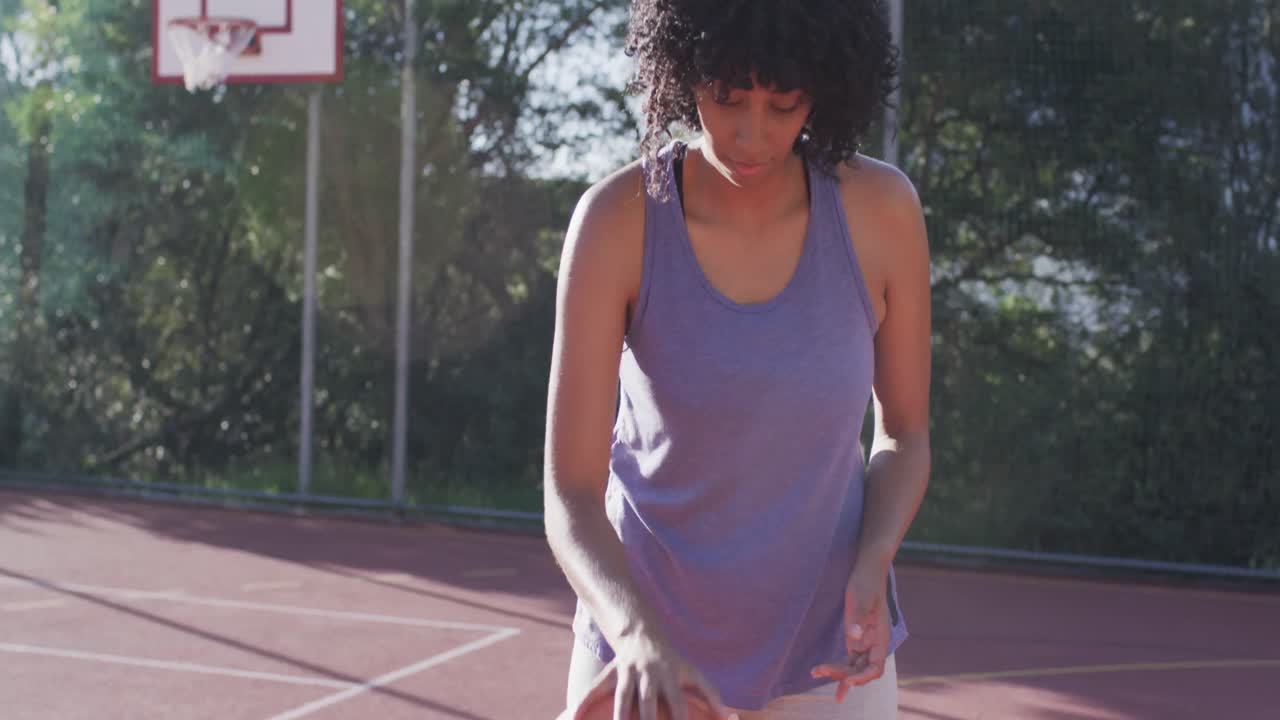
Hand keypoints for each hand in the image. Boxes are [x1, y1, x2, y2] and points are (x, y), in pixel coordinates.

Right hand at [575, 630, 728, 719]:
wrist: (641, 633)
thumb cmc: (672, 661)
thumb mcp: (693, 673)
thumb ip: (711, 695)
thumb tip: (729, 716)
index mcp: (671, 678)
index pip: (678, 708)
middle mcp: (649, 676)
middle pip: (647, 707)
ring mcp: (628, 674)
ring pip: (622, 701)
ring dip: (618, 719)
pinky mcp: (611, 674)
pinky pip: (594, 690)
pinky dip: (582, 704)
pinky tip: (571, 719)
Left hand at [808, 563, 891, 701]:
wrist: (866, 568)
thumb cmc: (866, 581)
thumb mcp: (862, 597)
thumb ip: (859, 617)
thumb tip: (854, 637)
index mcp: (881, 636)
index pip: (876, 666)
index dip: (863, 677)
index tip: (847, 680)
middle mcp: (874, 643)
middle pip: (862, 670)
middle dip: (844, 676)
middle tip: (820, 671)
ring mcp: (864, 641)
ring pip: (854, 666)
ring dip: (838, 673)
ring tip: (815, 672)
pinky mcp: (855, 637)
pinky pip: (848, 659)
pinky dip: (838, 666)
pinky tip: (822, 670)